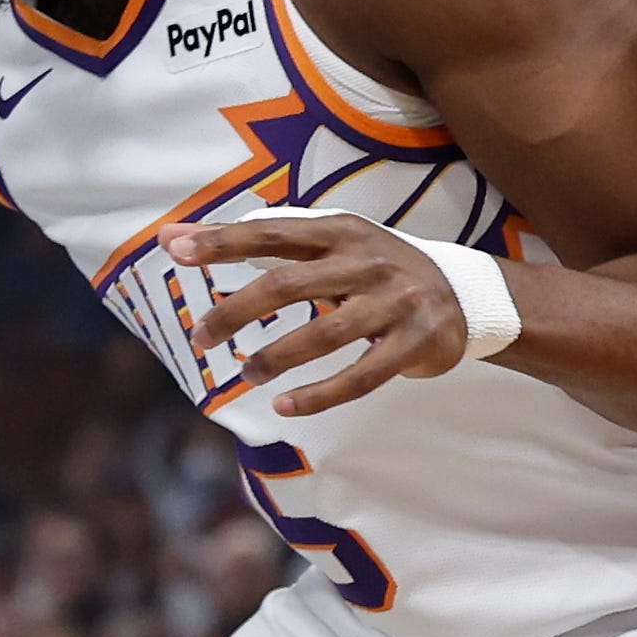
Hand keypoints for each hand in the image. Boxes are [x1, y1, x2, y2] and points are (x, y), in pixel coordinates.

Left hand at [165, 215, 468, 415]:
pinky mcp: (413, 344)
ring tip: (245, 374)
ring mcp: (393, 304)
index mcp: (341, 230)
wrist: (463, 294)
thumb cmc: (375, 269)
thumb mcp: (327, 243)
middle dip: (236, 312)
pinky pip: (360, 376)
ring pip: (323, 334)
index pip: (273, 232)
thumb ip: (256, 240)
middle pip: (289, 284)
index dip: (224, 241)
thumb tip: (172, 237)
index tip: (176, 252)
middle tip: (201, 337)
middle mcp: (367, 262)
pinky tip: (285, 407)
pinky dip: (319, 396)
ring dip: (275, 358)